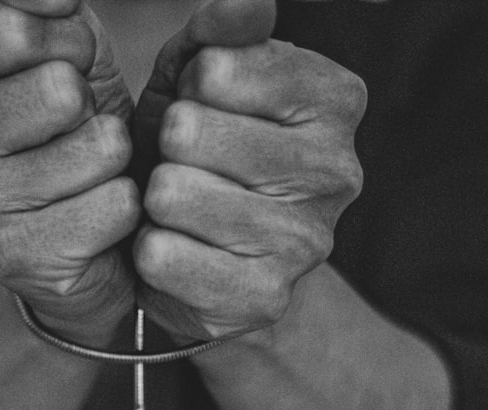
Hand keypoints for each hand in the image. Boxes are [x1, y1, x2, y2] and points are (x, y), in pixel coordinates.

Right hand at [0, 0, 139, 344]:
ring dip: (115, 160)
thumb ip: (49, 13)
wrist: (87, 236)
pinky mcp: (15, 261)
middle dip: (95, 107)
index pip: (11, 27)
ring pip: (98, 147)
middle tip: (78, 137)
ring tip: (89, 177)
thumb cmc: (73, 132)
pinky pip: (115, 205)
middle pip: (57, 89)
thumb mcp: (64, 52)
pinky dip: (126, 209)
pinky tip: (98, 223)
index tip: (67, 73)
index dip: (70, 45)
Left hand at [132, 0, 365, 340]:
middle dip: (165, 146)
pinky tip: (172, 249)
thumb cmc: (200, 151)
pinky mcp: (264, 299)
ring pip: (174, 195)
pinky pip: (164, 257)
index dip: (185, 90)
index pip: (216, 70)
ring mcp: (306, 243)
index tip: (200, 111)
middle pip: (190, 132)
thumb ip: (220, 31)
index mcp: (334, 101)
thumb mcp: (201, 77)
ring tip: (176, 208)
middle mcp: (337, 172)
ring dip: (155, 200)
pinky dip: (150, 251)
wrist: (205, 251)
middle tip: (181, 165)